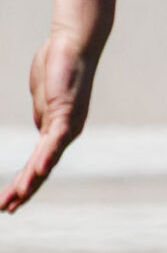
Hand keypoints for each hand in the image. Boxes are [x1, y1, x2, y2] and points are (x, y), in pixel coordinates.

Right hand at [3, 27, 96, 212]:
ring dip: (32, 181)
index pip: (37, 164)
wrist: (73, 43)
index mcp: (58, 131)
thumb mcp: (43, 98)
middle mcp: (66, 133)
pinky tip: (37, 172)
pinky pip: (56, 140)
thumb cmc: (58, 66)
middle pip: (42, 169)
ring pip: (48, 160)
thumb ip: (42, 116)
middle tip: (7, 210)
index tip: (8, 201)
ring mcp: (69, 124)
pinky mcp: (68, 112)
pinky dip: (46, 157)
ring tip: (18, 199)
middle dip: (24, 190)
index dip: (23, 183)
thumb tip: (40, 128)